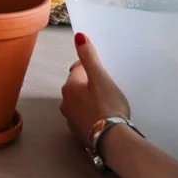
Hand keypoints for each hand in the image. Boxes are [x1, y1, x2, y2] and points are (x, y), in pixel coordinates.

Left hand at [61, 33, 131, 150]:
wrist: (112, 141)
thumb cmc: (108, 107)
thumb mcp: (101, 78)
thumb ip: (89, 57)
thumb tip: (78, 36)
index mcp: (69, 87)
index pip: (76, 69)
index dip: (90, 68)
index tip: (102, 71)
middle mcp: (65, 103)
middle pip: (76, 86)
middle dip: (88, 84)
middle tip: (106, 86)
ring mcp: (71, 119)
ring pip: (79, 102)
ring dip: (89, 100)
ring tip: (106, 102)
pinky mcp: (79, 132)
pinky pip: (84, 117)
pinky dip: (91, 114)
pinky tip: (103, 117)